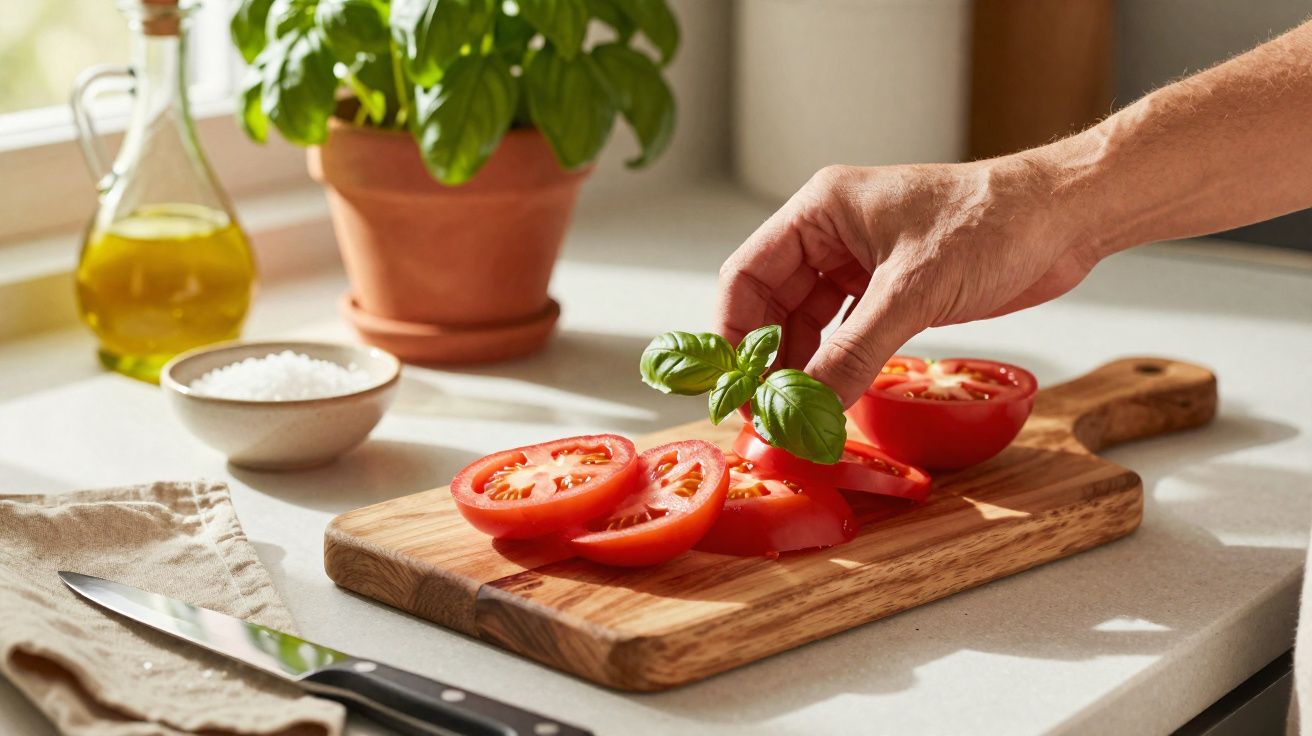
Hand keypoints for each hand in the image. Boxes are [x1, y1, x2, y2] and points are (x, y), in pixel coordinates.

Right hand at [717, 155, 1106, 406]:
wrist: (1065, 220)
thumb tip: (808, 408)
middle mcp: (831, 235)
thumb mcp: (914, 291)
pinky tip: (833, 398)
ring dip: (802, 370)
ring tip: (799, 416)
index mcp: (821, 211)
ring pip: (807, 325)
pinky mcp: (890, 291)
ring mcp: (860, 264)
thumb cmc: (993, 222)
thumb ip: (855, 353)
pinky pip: (845, 336)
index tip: (735, 386)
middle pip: (771, 305)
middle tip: (768, 414)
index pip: (747, 275)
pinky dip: (836, 367)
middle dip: (767, 360)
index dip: (733, 334)